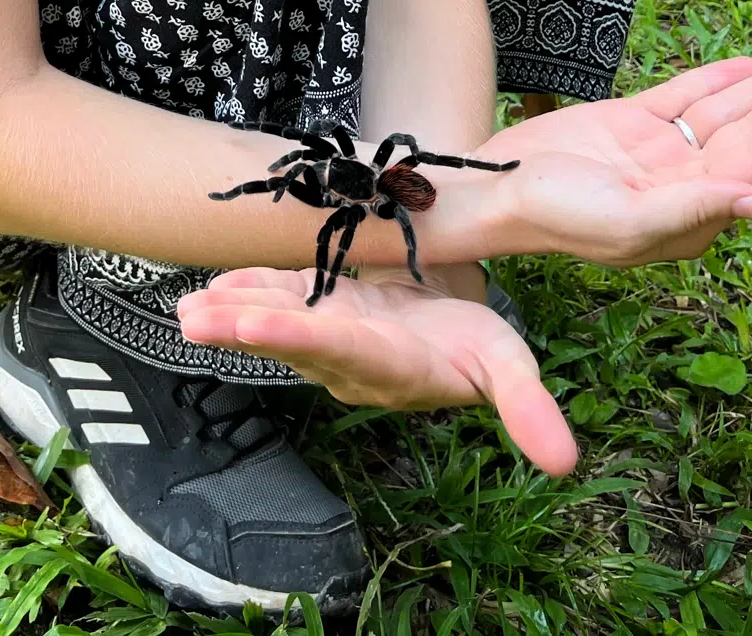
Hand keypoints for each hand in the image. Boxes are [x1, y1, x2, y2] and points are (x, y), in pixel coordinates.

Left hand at [179, 268, 577, 473]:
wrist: (452, 333)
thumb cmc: (479, 349)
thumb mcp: (509, 368)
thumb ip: (526, 408)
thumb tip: (566, 464)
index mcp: (390, 364)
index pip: (340, 351)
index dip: (297, 337)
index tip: (253, 326)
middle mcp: (349, 354)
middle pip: (292, 339)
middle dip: (245, 328)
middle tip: (197, 320)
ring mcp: (328, 332)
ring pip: (275, 319)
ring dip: (229, 313)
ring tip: (185, 311)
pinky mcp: (320, 308)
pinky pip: (278, 297)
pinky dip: (245, 288)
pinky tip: (210, 286)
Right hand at [475, 56, 751, 265]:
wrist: (493, 188)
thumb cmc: (554, 216)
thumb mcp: (625, 221)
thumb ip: (694, 209)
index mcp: (688, 216)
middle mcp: (681, 184)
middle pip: (747, 136)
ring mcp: (657, 152)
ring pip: (722, 114)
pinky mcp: (629, 123)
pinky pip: (682, 97)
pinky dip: (714, 81)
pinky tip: (746, 68)